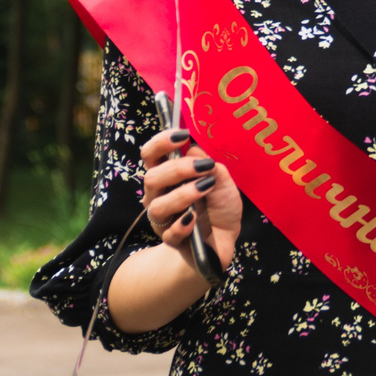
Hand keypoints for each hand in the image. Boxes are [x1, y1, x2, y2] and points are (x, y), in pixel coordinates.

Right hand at [140, 125, 241, 269]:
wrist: (225, 236)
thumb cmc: (218, 203)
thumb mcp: (222, 180)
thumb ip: (209, 165)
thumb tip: (193, 149)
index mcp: (167, 176)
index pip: (151, 155)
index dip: (161, 143)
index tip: (182, 135)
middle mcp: (159, 196)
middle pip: (151, 178)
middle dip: (177, 169)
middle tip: (204, 166)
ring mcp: (163, 219)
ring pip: (157, 206)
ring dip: (182, 194)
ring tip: (206, 188)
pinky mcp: (172, 240)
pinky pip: (169, 234)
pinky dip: (182, 225)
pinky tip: (194, 218)